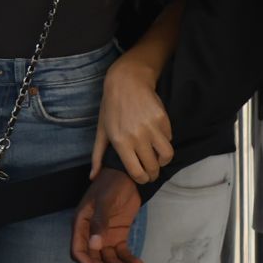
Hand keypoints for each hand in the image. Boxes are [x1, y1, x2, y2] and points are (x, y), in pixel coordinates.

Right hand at [70, 170, 143, 262]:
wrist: (128, 176)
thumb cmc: (111, 185)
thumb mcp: (105, 201)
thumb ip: (100, 222)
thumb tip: (94, 245)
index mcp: (81, 226)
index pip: (79, 251)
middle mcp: (90, 234)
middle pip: (95, 258)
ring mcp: (104, 235)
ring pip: (109, 258)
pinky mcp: (118, 234)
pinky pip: (121, 252)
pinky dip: (128, 259)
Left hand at [92, 60, 174, 182]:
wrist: (127, 83)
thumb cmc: (111, 108)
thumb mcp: (101, 131)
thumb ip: (97, 155)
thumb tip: (93, 176)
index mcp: (120, 143)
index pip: (136, 171)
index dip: (142, 179)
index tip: (144, 179)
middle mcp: (137, 137)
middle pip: (153, 166)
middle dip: (154, 173)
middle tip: (153, 173)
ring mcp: (152, 128)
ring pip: (166, 154)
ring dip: (164, 160)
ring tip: (160, 159)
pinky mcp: (163, 119)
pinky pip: (169, 137)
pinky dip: (165, 141)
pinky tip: (158, 138)